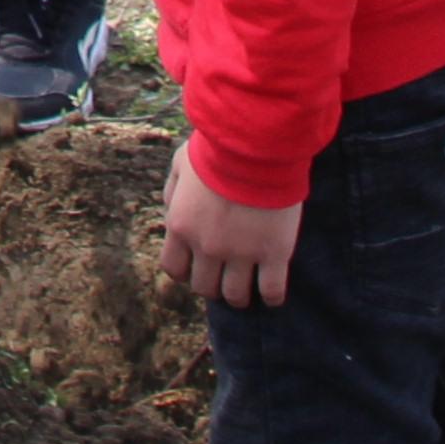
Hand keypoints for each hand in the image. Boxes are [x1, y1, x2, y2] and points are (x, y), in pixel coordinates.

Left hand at [159, 155, 301, 306]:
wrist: (256, 145)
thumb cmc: (217, 149)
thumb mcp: (181, 163)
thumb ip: (173, 190)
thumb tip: (170, 208)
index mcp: (182, 226)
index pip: (174, 268)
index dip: (186, 271)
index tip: (197, 266)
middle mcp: (207, 246)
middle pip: (205, 287)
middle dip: (213, 284)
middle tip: (224, 275)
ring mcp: (241, 253)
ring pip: (236, 296)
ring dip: (239, 295)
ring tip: (248, 287)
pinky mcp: (273, 253)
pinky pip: (271, 291)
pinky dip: (271, 297)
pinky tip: (272, 293)